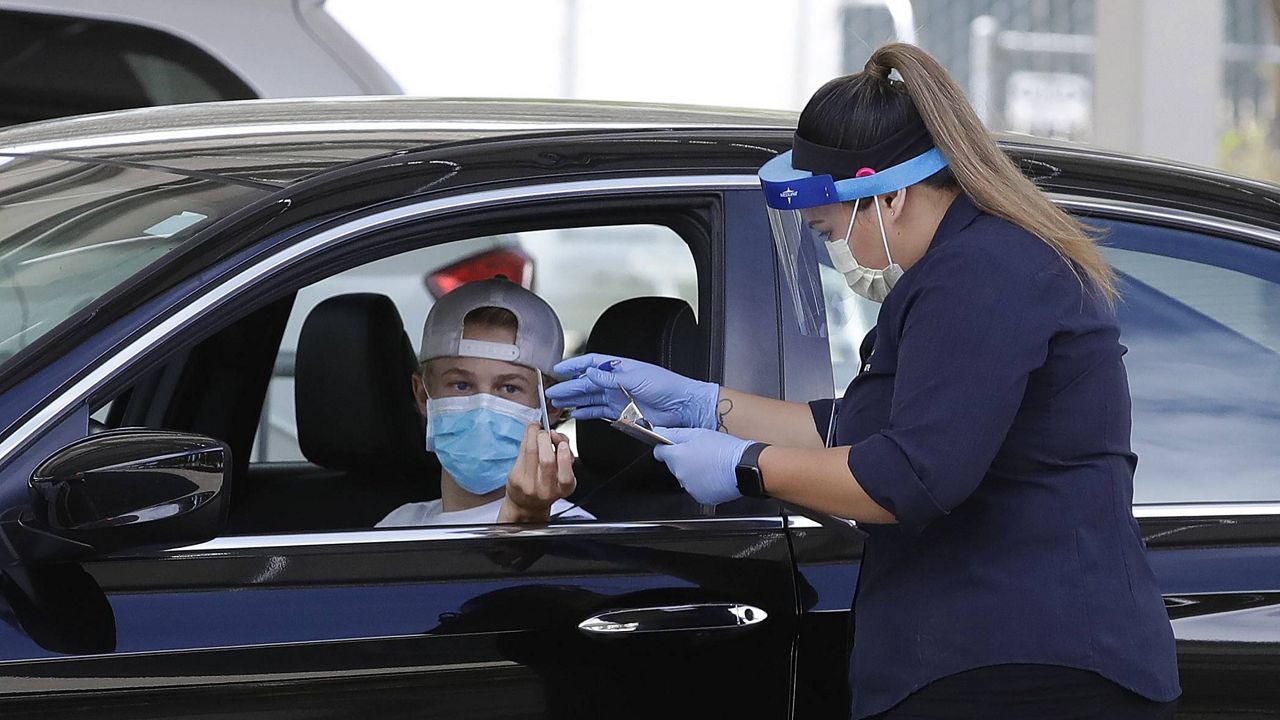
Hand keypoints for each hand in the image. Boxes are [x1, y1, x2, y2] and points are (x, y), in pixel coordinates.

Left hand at [498, 424, 575, 522]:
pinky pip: (521, 453)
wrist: (526, 505)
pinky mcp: (516, 479)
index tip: (562, 444)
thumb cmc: (547, 486)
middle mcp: (546, 490)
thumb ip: (566, 455)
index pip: (566, 476)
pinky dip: (526, 439)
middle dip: (546, 440)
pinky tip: (529, 435)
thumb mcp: (563, 474)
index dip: (564, 457)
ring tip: (536, 428)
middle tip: (545, 433)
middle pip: (547, 461)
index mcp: (563, 489)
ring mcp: (529, 485)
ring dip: (533, 434)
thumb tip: (555, 435)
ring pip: (531, 452)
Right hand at [546, 354, 719, 429]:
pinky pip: (600, 412)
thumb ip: (610, 377)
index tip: (558, 369)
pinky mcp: (623, 414)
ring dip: (574, 401)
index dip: (574, 365)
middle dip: (568, 387)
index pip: (592, 363)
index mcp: (621, 368)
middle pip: (587, 383)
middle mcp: (618, 382)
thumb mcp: (636, 377)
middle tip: (551, 393)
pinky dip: (587, 413)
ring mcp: (619, 398)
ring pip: (590, 398)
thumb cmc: (668, 387)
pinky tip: (576, 414)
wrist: (684, 407)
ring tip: (558, 404)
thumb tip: (590, 372)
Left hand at [652, 427, 752, 504]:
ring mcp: (690, 487)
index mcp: (677, 457)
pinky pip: (696, 488)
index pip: (659, 452)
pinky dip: (702, 482)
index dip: (665, 447)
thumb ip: (675, 433)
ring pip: (685, 477)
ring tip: (710, 463)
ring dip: (693, 471)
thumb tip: (659, 430)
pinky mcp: (700, 497)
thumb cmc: (724, 449)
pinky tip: (714, 474)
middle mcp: (680, 474)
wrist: (744, 467)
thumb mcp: (698, 433)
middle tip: (701, 451)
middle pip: (674, 465)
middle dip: (683, 458)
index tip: (671, 445)